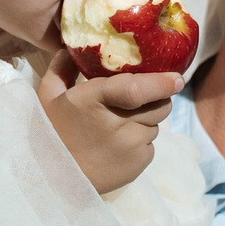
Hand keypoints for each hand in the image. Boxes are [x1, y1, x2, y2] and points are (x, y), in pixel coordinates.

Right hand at [39, 52, 180, 193]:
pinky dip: (140, 143)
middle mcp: (118, 124)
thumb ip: (63, 67)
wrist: (50, 177)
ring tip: (120, 127)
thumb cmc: (49, 130)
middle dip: (156, 99)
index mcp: (96, 100)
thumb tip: (73, 48)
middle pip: (160, 106)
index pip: (137, 89)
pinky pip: (150, 146)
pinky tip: (119, 146)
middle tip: (137, 101)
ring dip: (145, 122)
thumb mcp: (48, 95)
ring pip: (155, 126)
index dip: (161, 83)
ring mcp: (130, 147)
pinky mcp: (137, 165)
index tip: (177, 78)